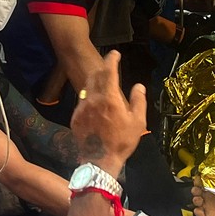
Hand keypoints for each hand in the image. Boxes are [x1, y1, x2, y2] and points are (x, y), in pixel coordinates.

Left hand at [71, 51, 145, 174]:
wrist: (99, 162)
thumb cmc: (122, 142)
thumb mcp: (138, 122)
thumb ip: (139, 101)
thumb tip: (138, 86)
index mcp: (110, 98)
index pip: (109, 71)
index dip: (112, 59)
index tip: (115, 53)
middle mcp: (94, 99)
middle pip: (96, 76)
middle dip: (102, 68)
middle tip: (109, 66)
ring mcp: (82, 108)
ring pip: (87, 88)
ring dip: (95, 81)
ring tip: (102, 83)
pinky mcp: (76, 118)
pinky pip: (82, 101)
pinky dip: (89, 97)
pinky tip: (95, 102)